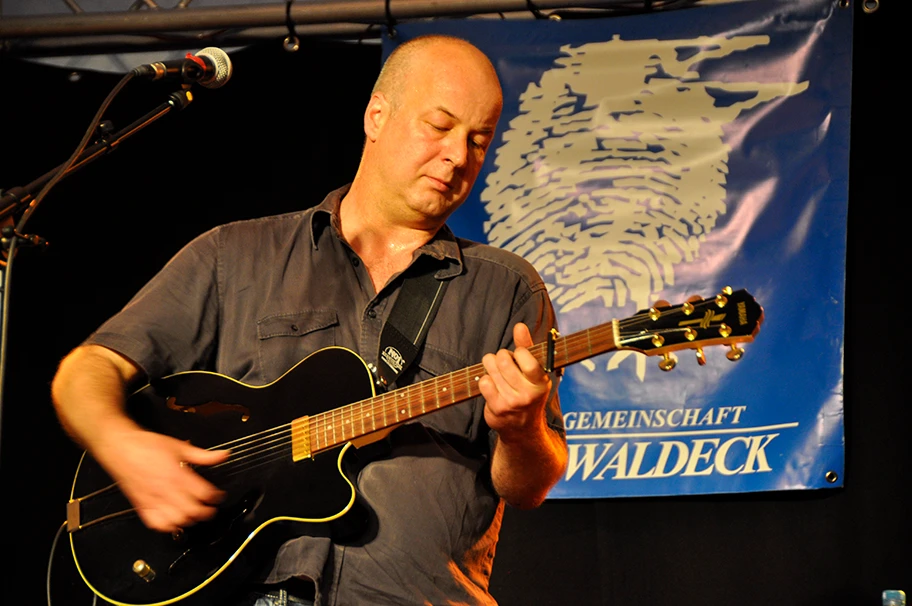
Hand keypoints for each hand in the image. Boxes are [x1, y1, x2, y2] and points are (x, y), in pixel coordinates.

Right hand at [94, 428, 228, 532]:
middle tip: (210, 508)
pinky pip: (156, 524)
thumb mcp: (179, 446)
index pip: (203, 494)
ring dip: (189, 520)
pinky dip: (168, 526)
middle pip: (192, 511)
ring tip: (194, 514)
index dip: (215, 497)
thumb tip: (223, 455)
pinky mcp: (142, 506)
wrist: (120, 448)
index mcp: (177, 475)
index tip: (218, 496)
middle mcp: (166, 490)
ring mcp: (153, 500)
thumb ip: (203, 455)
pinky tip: (174, 520)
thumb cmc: (147, 446)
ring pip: (177, 521)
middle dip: (206, 512)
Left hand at [479, 322, 552, 441]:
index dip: (518, 351)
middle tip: (505, 364)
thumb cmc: (528, 392)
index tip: (520, 356)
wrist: (523, 428)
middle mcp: (528, 394)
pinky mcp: (497, 409)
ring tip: (499, 374)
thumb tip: (519, 326)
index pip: (524, 355)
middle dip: (501, 356)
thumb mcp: (534, 371)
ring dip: (492, 367)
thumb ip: (527, 346)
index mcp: (541, 381)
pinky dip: (486, 381)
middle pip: (502, 359)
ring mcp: (512, 402)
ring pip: (491, 368)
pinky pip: (484, 382)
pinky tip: (493, 386)